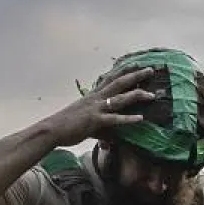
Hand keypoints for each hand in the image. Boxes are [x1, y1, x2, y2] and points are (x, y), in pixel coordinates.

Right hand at [43, 67, 157, 145]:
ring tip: (151, 95)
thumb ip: (99, 128)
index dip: (124, 71)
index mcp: (92, 96)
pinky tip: (140, 119)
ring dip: (136, 95)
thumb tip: (108, 140)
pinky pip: (115, 119)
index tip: (136, 64)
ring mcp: (96, 109)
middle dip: (135, 76)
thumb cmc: (65, 126)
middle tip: (150, 70)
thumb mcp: (84, 122)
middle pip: (119, 83)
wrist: (52, 129)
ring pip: (120, 99)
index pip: (110, 79)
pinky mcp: (95, 120)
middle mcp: (96, 98)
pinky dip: (128, 119)